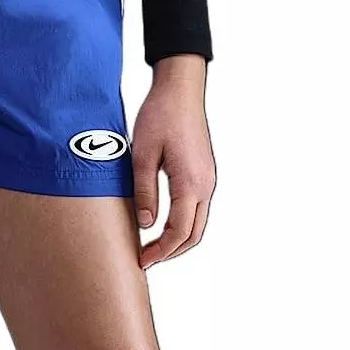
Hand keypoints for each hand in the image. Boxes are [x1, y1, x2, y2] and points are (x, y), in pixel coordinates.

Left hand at [130, 55, 214, 266]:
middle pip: (194, 234)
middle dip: (171, 252)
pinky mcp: (203, 173)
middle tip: (145, 259)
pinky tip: (162, 224)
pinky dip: (182, 224)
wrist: (181, 89)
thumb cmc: (160, 116)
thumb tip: (146, 225)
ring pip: (198, 223)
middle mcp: (205, 185)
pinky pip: (197, 208)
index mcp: (191, 183)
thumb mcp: (142, 154)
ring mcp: (207, 180)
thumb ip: (145, 191)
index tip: (141, 261)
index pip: (179, 232)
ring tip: (151, 247)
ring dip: (177, 240)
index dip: (160, 252)